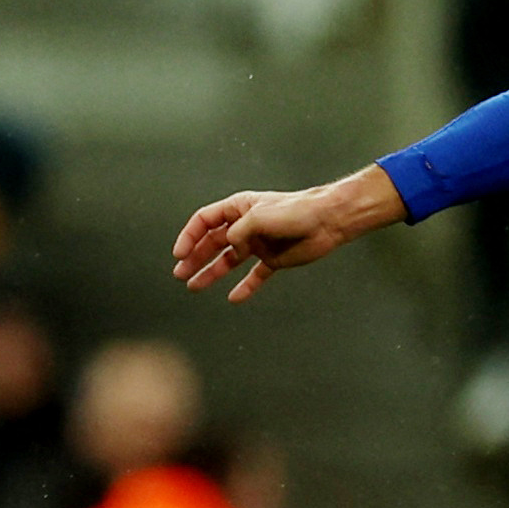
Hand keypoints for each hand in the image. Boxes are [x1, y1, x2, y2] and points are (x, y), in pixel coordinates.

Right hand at [172, 169, 396, 302]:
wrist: (328, 221)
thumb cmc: (296, 211)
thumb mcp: (260, 216)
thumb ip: (239, 231)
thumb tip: (229, 244)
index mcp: (239, 208)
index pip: (205, 221)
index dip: (190, 236)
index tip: (180, 254)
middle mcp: (245, 226)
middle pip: (212, 242)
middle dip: (195, 258)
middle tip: (180, 274)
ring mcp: (259, 244)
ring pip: (229, 260)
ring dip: (211, 273)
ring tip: (194, 286)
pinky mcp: (274, 259)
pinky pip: (255, 275)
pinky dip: (245, 287)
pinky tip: (234, 298)